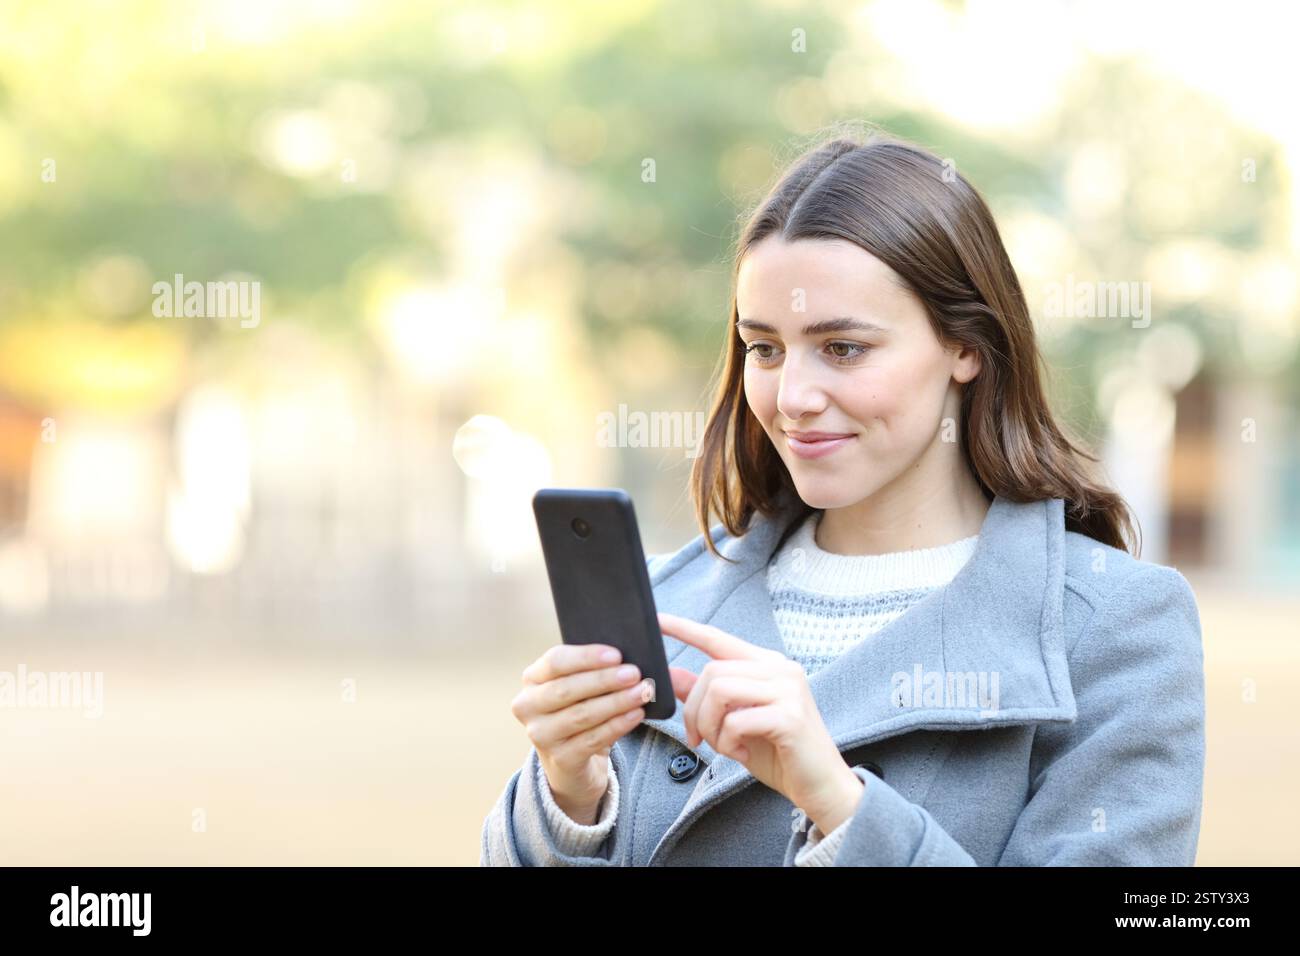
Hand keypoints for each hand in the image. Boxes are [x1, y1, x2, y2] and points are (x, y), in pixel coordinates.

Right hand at [511, 642, 655, 823]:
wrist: (571, 762)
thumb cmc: (578, 711)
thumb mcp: (578, 689)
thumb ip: (592, 672)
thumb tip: (625, 661)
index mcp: (532, 679)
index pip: (555, 661)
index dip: (586, 657)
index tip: (616, 654)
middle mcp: (528, 706)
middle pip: (567, 688)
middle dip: (604, 680)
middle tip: (634, 673)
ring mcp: (540, 735)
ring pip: (581, 715)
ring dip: (616, 702)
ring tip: (642, 692)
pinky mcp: (559, 759)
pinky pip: (592, 739)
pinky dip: (617, 725)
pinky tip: (636, 714)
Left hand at [660, 612, 864, 830]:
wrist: (820, 785)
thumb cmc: (778, 752)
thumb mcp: (734, 721)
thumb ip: (705, 696)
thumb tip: (671, 674)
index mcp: (767, 664)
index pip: (719, 639)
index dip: (685, 629)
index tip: (658, 620)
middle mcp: (780, 669)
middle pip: (712, 672)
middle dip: (693, 711)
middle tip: (698, 739)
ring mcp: (788, 690)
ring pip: (720, 692)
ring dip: (709, 727)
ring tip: (724, 746)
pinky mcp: (790, 716)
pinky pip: (736, 720)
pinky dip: (728, 743)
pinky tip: (741, 754)